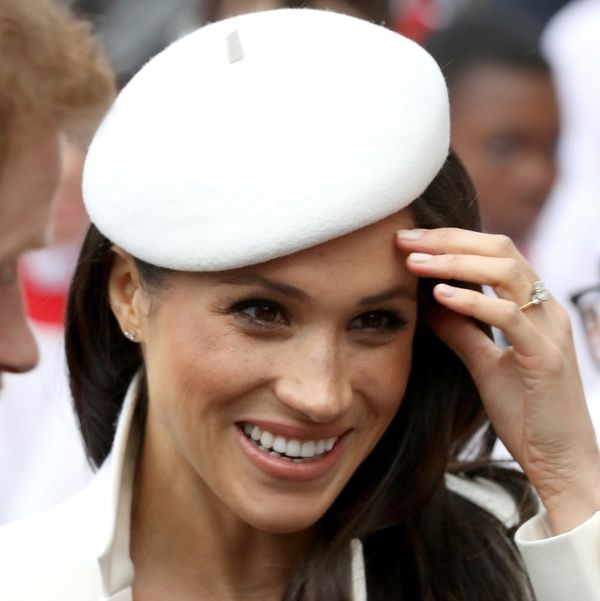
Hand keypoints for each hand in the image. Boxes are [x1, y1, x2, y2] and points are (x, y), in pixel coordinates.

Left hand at [397, 227, 599, 533]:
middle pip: (501, 250)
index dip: (452, 241)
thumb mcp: (484, 365)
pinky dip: (473, 301)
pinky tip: (439, 295)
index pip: (495, 253)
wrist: (559, 463)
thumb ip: (462, 331)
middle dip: (448, 240)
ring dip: (455, 262)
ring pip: (508, 273)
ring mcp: (549, 332)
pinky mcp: (546, 358)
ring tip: (414, 261)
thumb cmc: (526, 413)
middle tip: (404, 239)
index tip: (409, 241)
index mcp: (534, 308)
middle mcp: (546, 310)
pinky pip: (509, 316)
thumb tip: (431, 303)